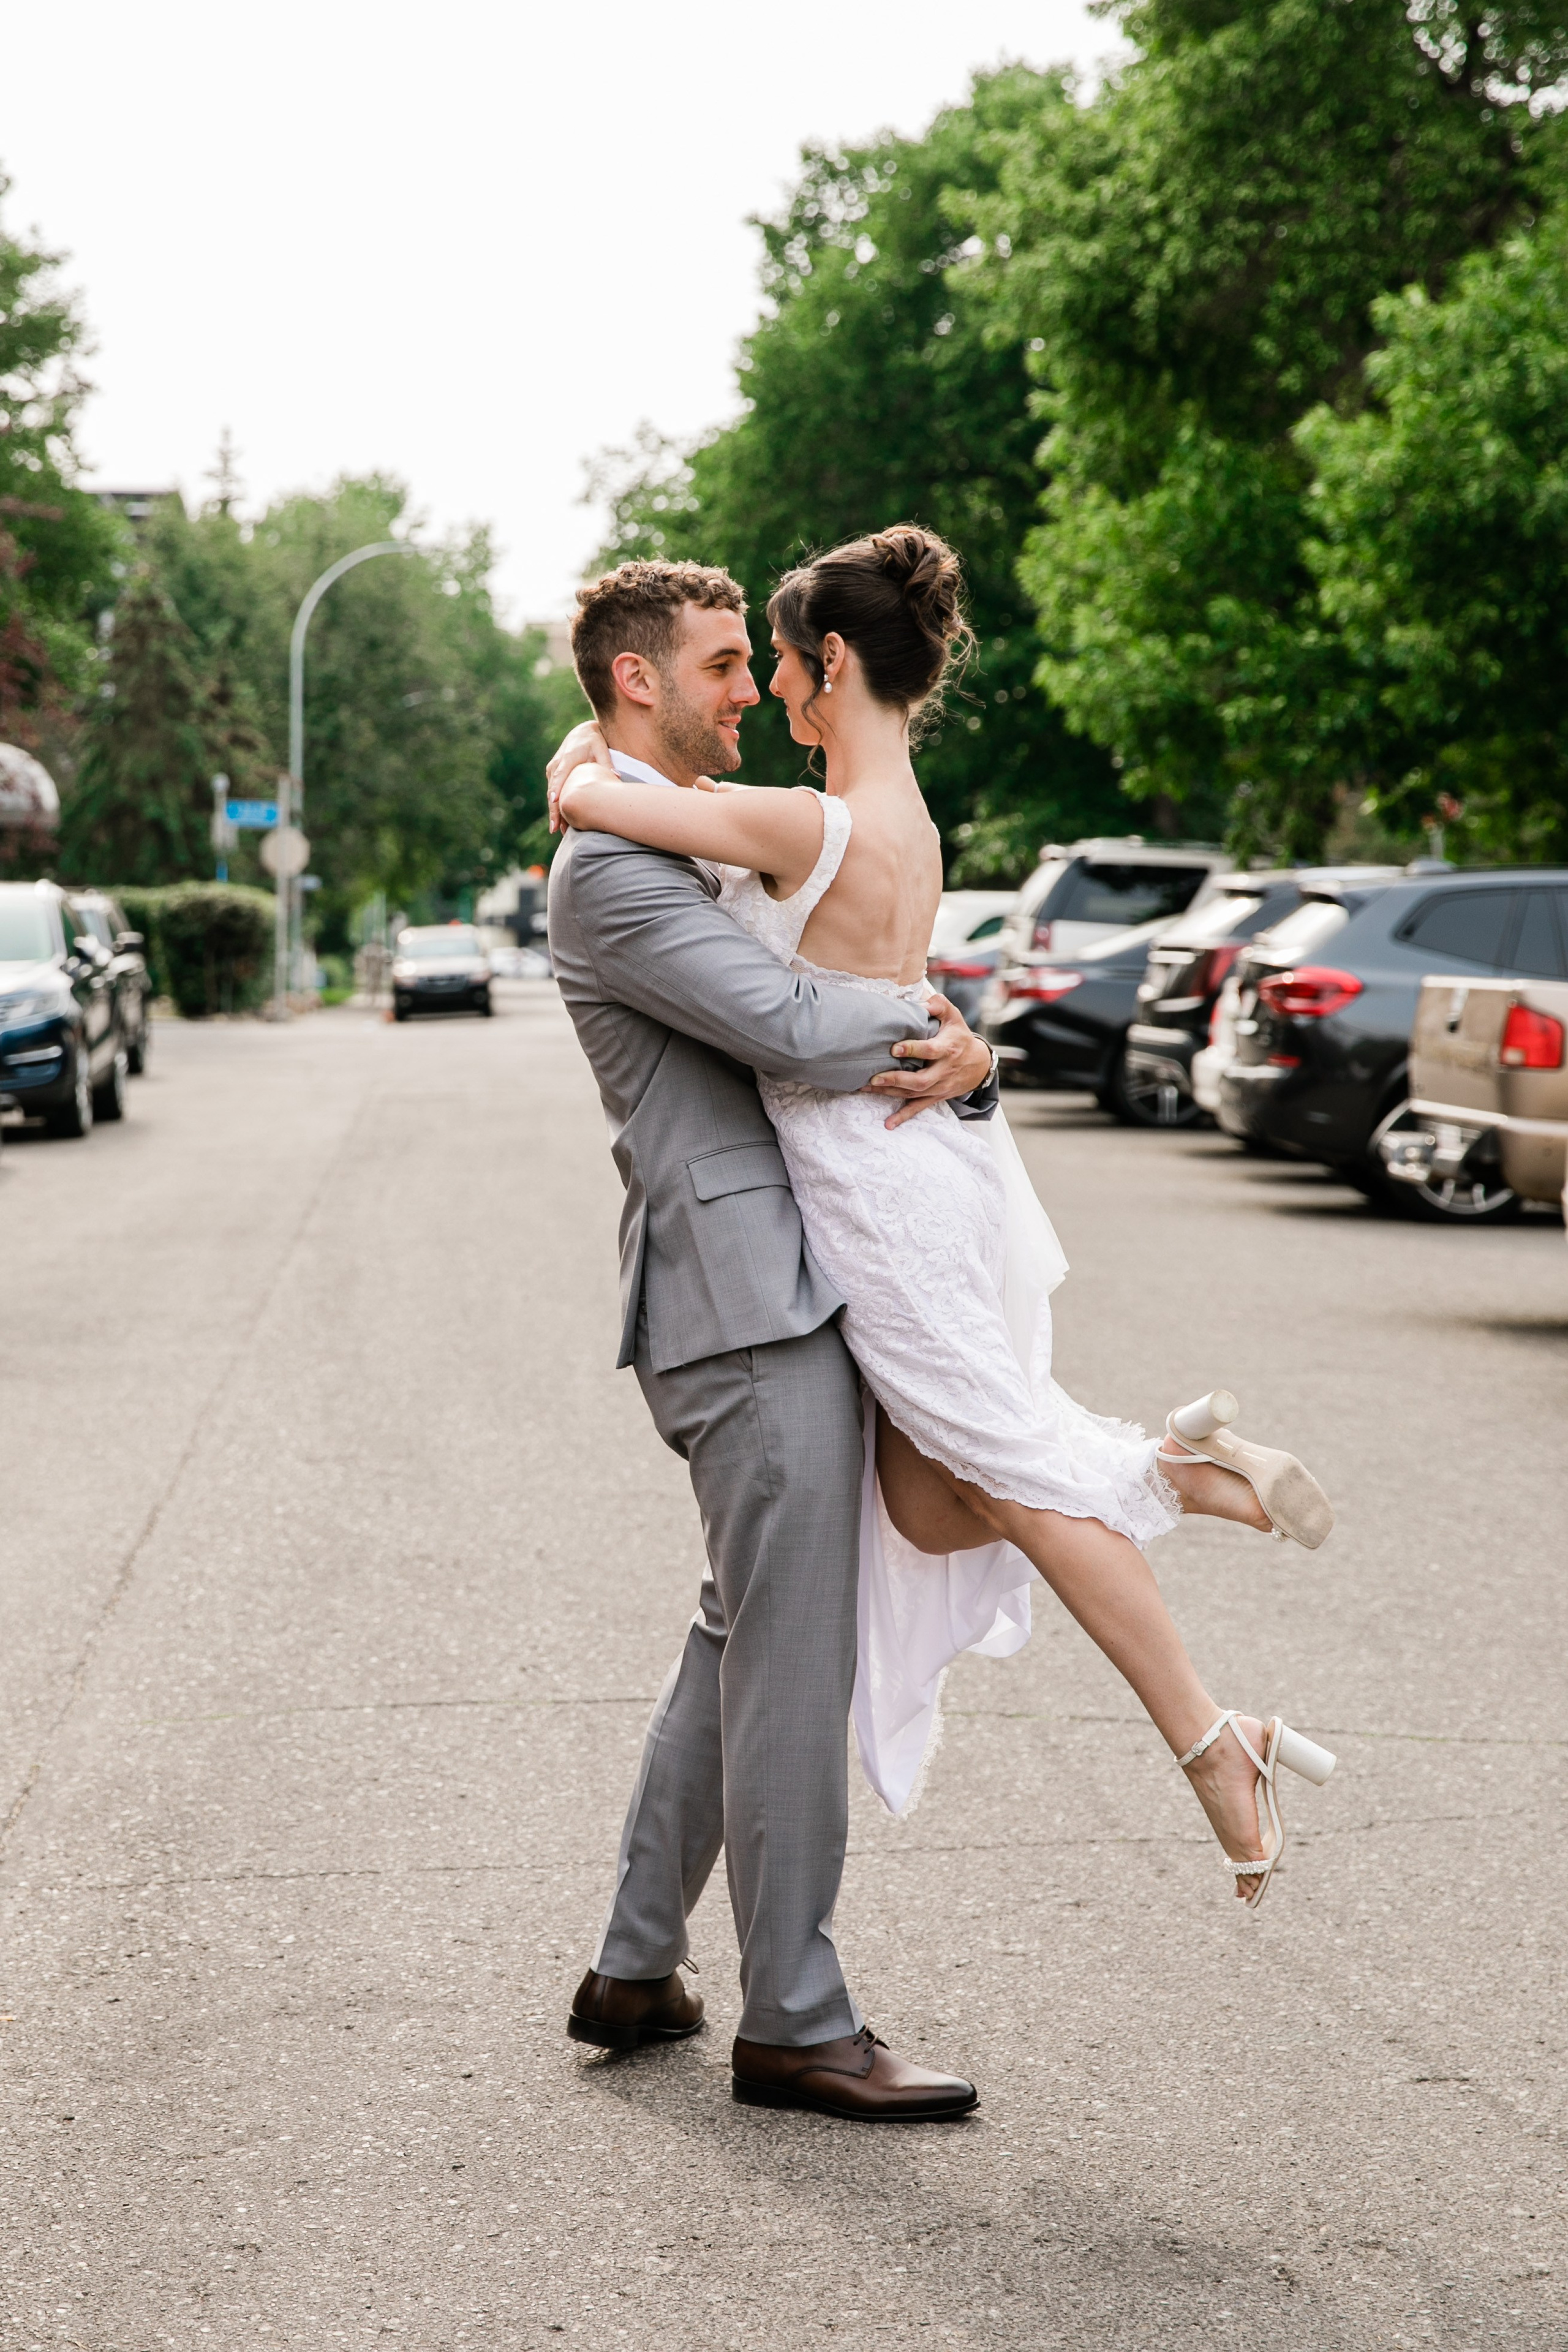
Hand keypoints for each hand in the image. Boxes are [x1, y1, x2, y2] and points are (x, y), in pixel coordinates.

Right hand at [547, 720, 609, 832]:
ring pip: (551, 793)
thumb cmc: (594, 740)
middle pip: (552, 790)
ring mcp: (553, 770)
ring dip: (554, 811)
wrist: (581, 732)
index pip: (560, 776)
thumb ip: (606, 762)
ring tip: (557, 830)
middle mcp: (556, 765)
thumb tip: (616, 776)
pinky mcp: (553, 774)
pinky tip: (559, 821)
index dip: (556, 789)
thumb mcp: (601, 747)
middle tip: (555, 828)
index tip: (555, 802)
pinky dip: (555, 805)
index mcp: (568, 758)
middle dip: (553, 810)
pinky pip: (553, 792)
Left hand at [868, 993, 993, 1128]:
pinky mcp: (935, 1096)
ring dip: (890, 1093)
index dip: (912, 1049)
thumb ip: (939, 1005)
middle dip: (896, 1079)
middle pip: (920, 1080)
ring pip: (914, 1093)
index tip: (894, 1048)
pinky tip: (888, 1124)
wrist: (979, 1064)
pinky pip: (919, 1108)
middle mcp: (943, 1070)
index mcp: (947, 1048)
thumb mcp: (954, 1016)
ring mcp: (939, 1086)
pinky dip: (903, 1116)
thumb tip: (922, 1002)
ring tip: (866, 1089)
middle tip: (874, 1077)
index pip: (929, 1051)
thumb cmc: (959, 1036)